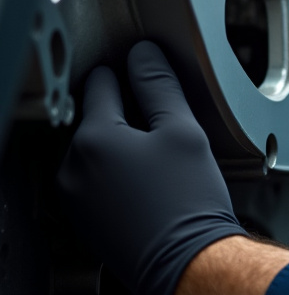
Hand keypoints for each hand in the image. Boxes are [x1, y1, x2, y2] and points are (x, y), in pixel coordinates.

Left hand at [58, 41, 245, 294]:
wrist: (186, 262)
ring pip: (97, 149)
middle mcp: (73, 167)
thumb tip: (144, 54)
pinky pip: (96, 178)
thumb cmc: (187, 202)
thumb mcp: (182, 131)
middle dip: (127, 112)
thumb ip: (159, 86)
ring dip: (123, 143)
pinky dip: (119, 171)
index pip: (101, 82)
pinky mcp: (84, 218)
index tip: (148, 73)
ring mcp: (75, 196)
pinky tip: (151, 180)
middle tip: (166, 123)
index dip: (128, 70)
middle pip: (96, 116)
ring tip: (162, 156)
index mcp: (94, 139)